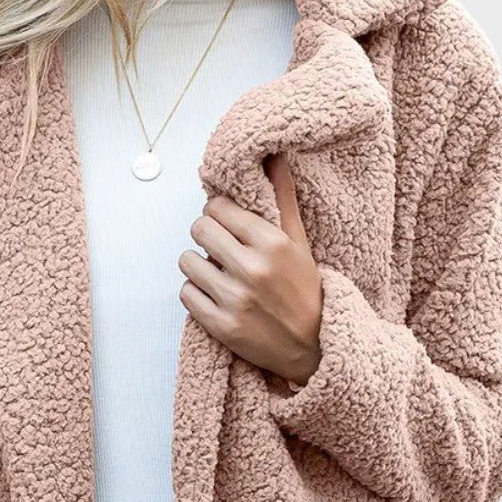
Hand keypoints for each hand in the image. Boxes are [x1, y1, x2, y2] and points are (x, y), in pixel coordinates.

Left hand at [178, 153, 322, 385]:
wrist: (315, 346)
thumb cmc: (307, 290)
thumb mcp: (299, 241)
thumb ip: (282, 197)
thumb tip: (274, 155)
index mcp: (272, 242)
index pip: (218, 207)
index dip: (219, 213)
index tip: (227, 224)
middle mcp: (252, 269)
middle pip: (199, 229)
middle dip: (207, 236)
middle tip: (220, 248)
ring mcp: (235, 299)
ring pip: (187, 261)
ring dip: (198, 265)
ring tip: (217, 273)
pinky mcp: (222, 326)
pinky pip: (186, 294)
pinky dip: (196, 293)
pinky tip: (214, 295)